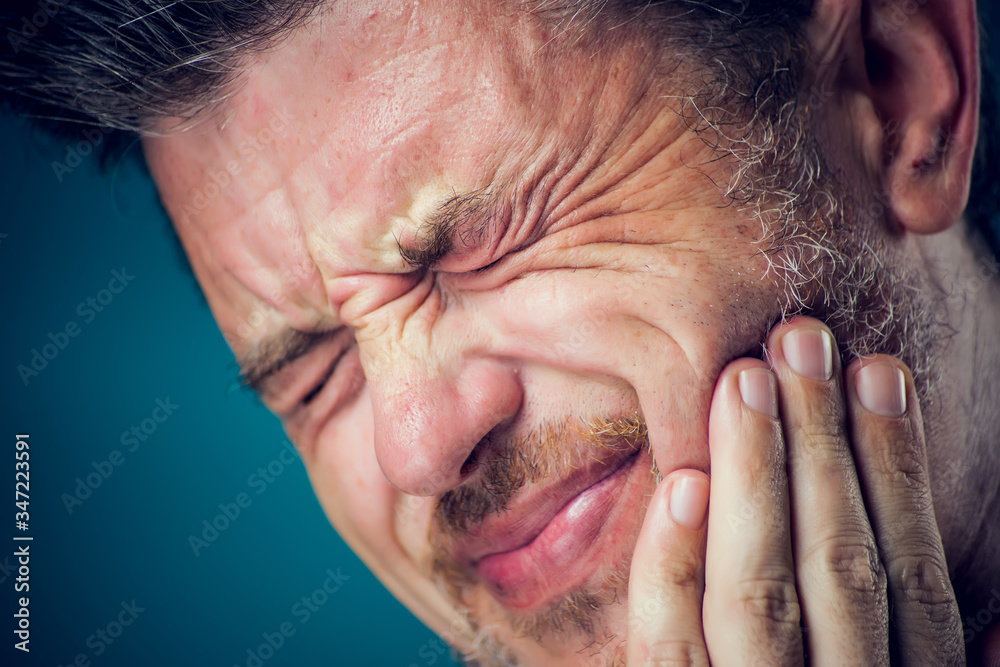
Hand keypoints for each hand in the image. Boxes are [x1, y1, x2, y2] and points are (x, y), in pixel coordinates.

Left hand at [626, 316, 964, 665]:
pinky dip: (676, 569)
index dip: (900, 472)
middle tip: (800, 340)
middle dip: (821, 448)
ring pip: (760, 600)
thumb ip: (905, 624)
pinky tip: (683, 484)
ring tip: (746, 378)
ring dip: (756, 480)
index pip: (913, 581)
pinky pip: (670, 652)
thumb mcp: (879, 656)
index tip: (879, 372)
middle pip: (839, 570)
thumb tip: (977, 580)